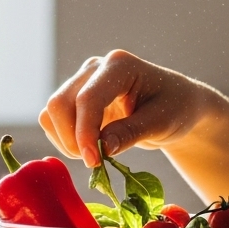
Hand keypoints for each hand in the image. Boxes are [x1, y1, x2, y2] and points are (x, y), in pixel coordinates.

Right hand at [40, 50, 222, 167]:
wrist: (176, 106)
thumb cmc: (175, 109)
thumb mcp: (161, 123)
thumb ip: (130, 133)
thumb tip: (101, 148)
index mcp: (119, 65)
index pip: (88, 98)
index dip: (85, 132)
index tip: (92, 161)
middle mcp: (95, 68)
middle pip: (60, 103)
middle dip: (72, 138)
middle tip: (96, 162)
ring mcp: (82, 81)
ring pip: (52, 113)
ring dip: (66, 140)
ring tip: (96, 155)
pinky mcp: (75, 98)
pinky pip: (53, 120)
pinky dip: (64, 139)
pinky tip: (90, 148)